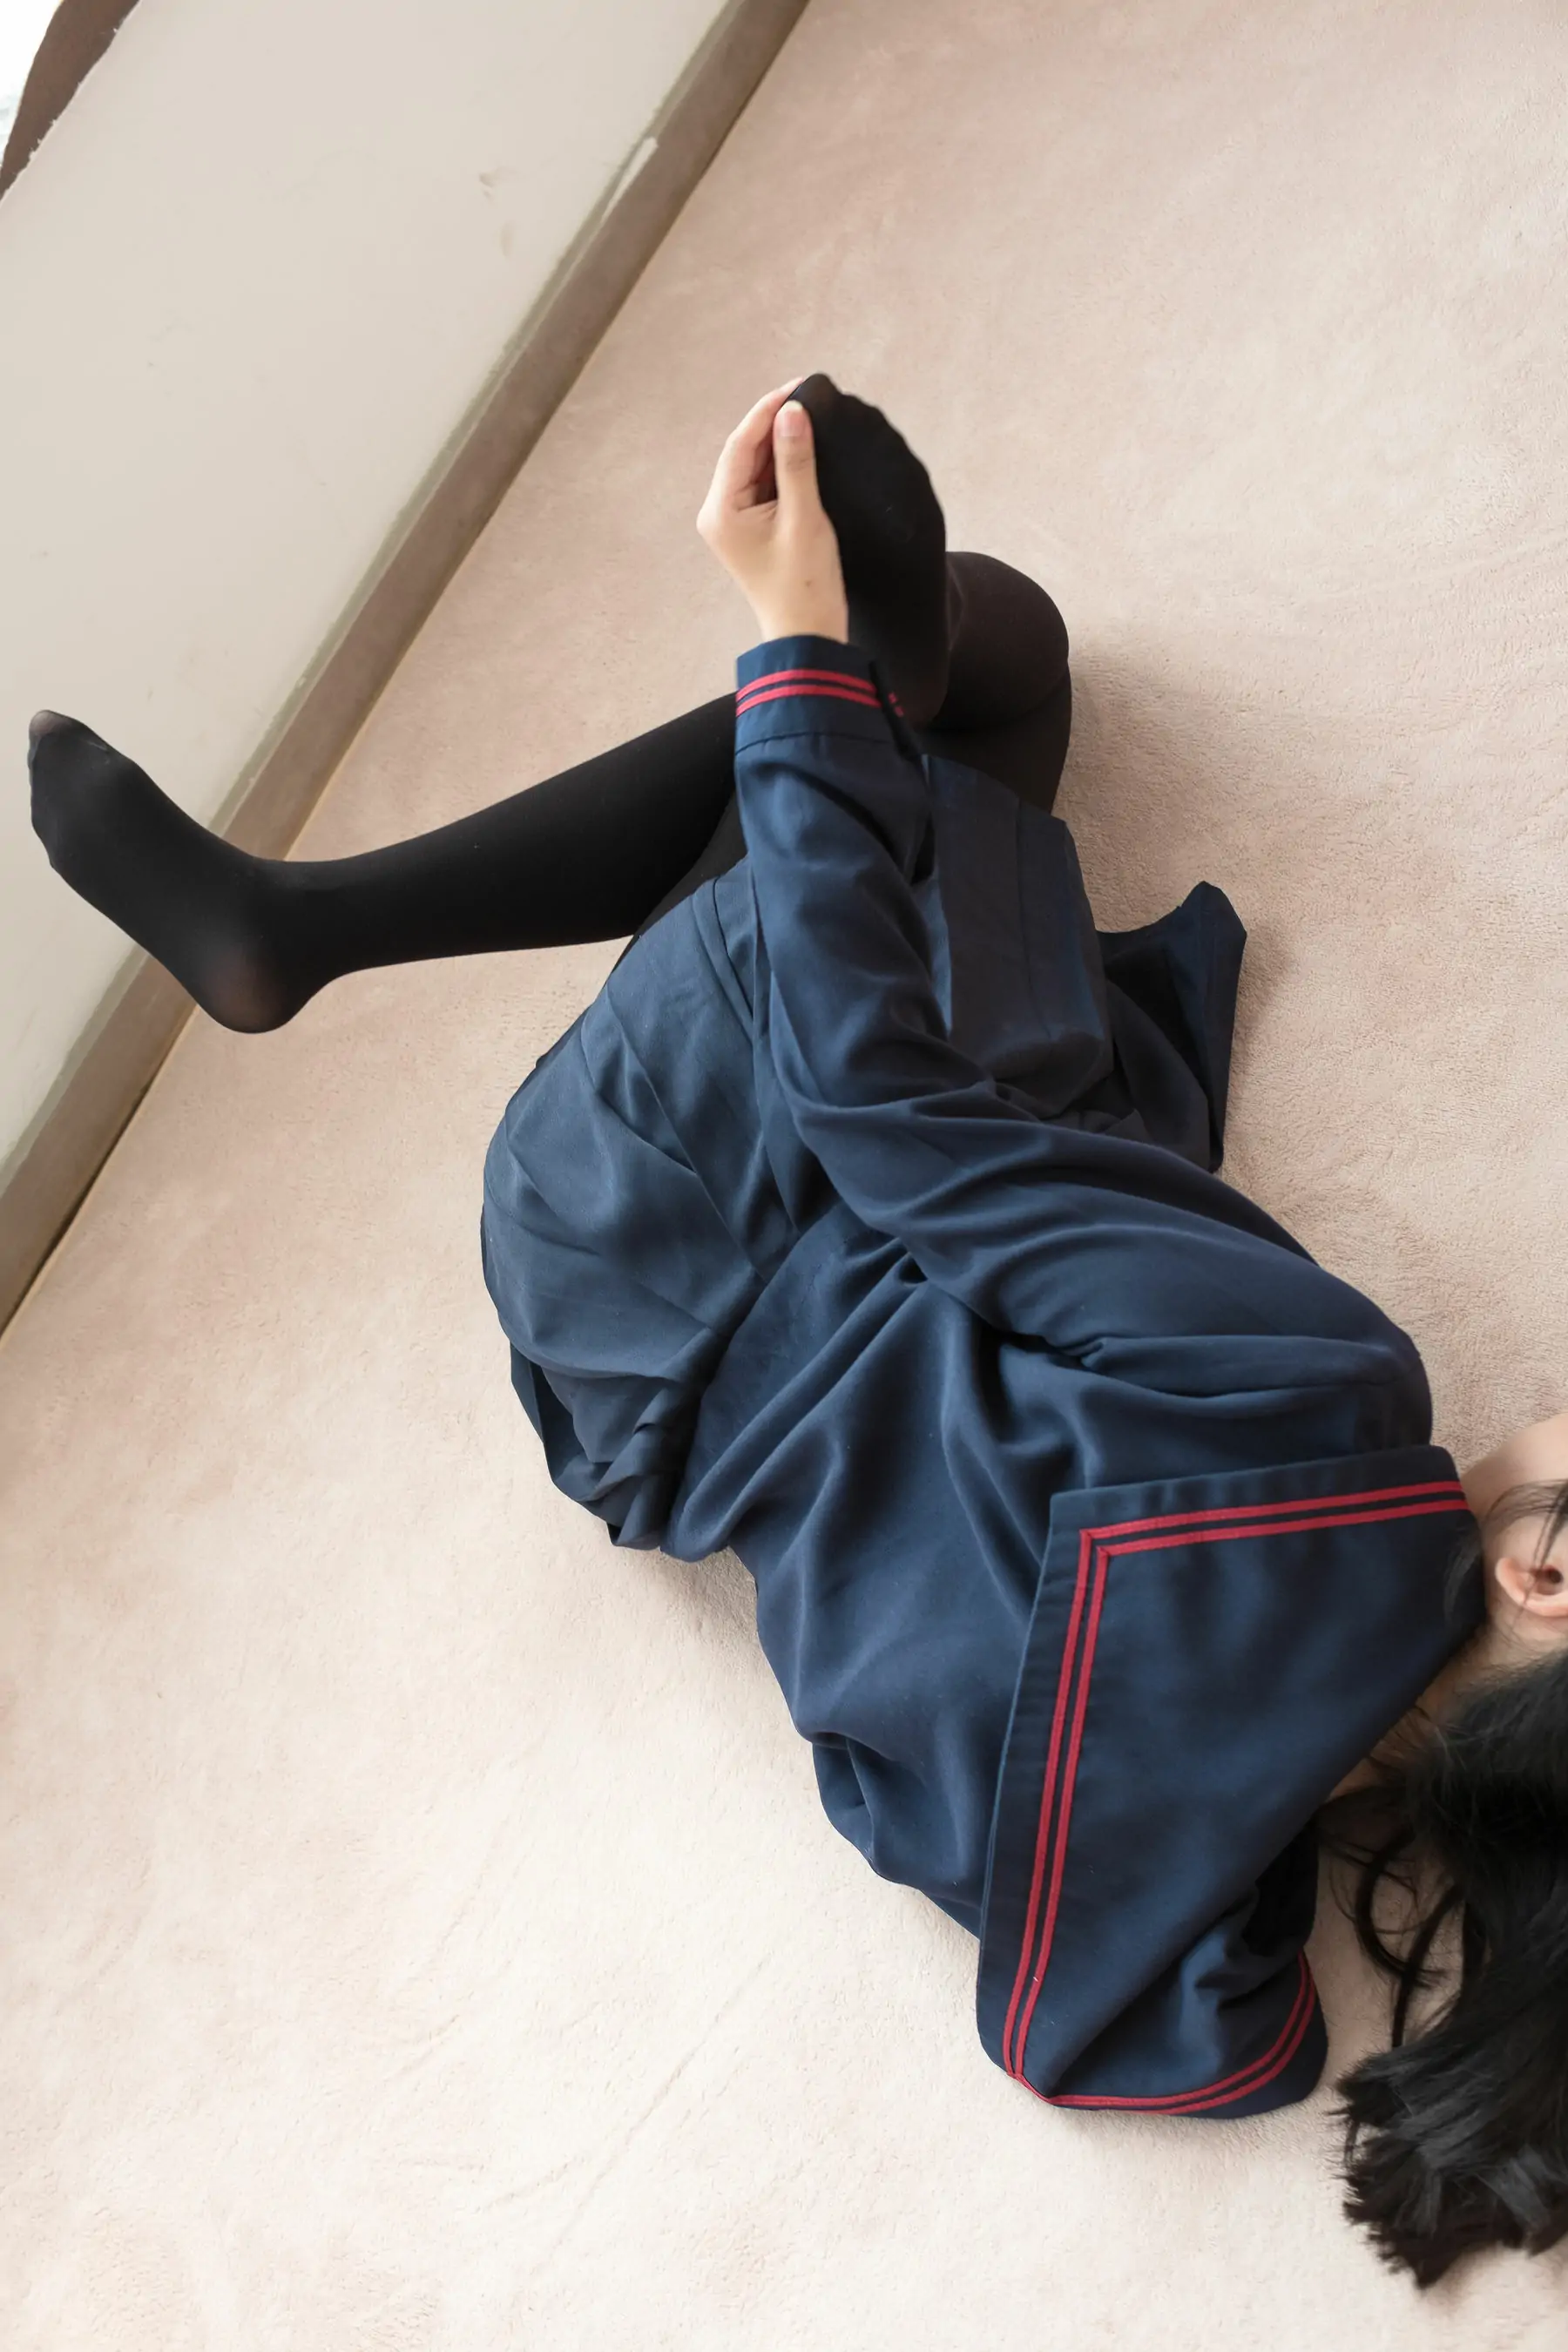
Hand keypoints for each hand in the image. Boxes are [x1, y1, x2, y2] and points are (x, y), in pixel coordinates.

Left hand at [696, 382, 848, 643]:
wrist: (807, 636)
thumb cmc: (805, 585)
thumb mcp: (804, 517)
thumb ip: (796, 462)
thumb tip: (792, 413)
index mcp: (721, 511)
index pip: (740, 445)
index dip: (768, 411)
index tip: (799, 386)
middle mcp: (718, 513)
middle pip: (744, 453)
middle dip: (774, 423)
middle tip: (808, 394)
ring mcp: (732, 522)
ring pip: (755, 467)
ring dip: (780, 443)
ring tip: (811, 415)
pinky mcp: (750, 529)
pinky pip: (763, 486)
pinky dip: (782, 467)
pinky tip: (804, 449)